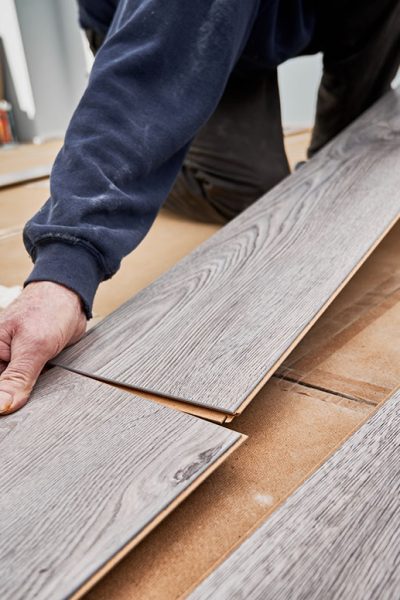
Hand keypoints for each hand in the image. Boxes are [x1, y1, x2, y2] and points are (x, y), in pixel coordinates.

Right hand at [0, 282, 85, 413]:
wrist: (70, 296)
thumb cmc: (49, 310)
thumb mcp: (34, 346)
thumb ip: (18, 378)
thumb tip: (1, 407)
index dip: (3, 400)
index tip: (10, 413)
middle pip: (3, 392)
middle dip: (14, 399)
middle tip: (31, 398)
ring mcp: (12, 363)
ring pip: (15, 392)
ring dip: (27, 396)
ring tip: (42, 380)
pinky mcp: (28, 365)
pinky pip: (28, 385)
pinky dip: (37, 388)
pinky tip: (45, 382)